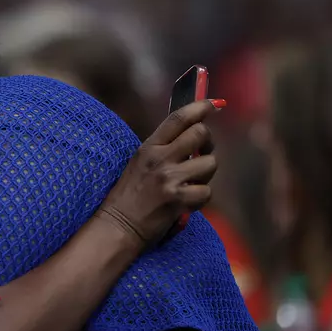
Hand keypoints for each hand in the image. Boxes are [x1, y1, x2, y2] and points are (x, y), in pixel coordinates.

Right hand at [99, 99, 221, 244]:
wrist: (118, 226)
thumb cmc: (128, 197)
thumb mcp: (139, 163)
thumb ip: (162, 149)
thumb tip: (193, 135)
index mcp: (149, 147)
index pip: (178, 118)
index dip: (200, 107)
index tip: (213, 105)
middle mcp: (160, 158)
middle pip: (200, 134)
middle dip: (208, 143)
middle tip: (201, 154)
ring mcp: (170, 178)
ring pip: (210, 163)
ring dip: (205, 175)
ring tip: (190, 184)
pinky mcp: (178, 199)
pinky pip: (206, 192)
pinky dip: (200, 198)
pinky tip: (186, 202)